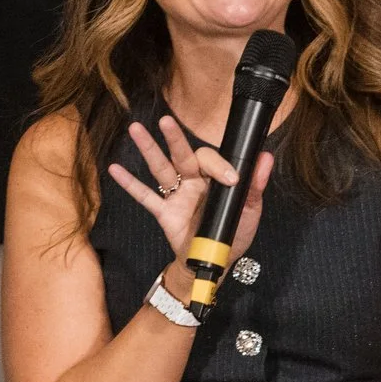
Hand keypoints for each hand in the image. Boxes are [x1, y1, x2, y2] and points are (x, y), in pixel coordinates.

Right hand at [104, 115, 274, 267]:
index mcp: (216, 179)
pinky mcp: (164, 212)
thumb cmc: (234, 234)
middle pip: (182, 155)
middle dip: (174, 138)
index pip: (212, 161)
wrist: (215, 261)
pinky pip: (145, 196)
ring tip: (136, 129)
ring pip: (161, 168)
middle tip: (166, 120)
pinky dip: (130, 184)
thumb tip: (266, 157)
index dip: (220, 166)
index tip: (232, 180)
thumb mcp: (249, 211)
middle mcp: (195, 182)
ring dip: (148, 149)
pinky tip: (114, 169)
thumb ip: (255, 186)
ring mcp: (178, 196)